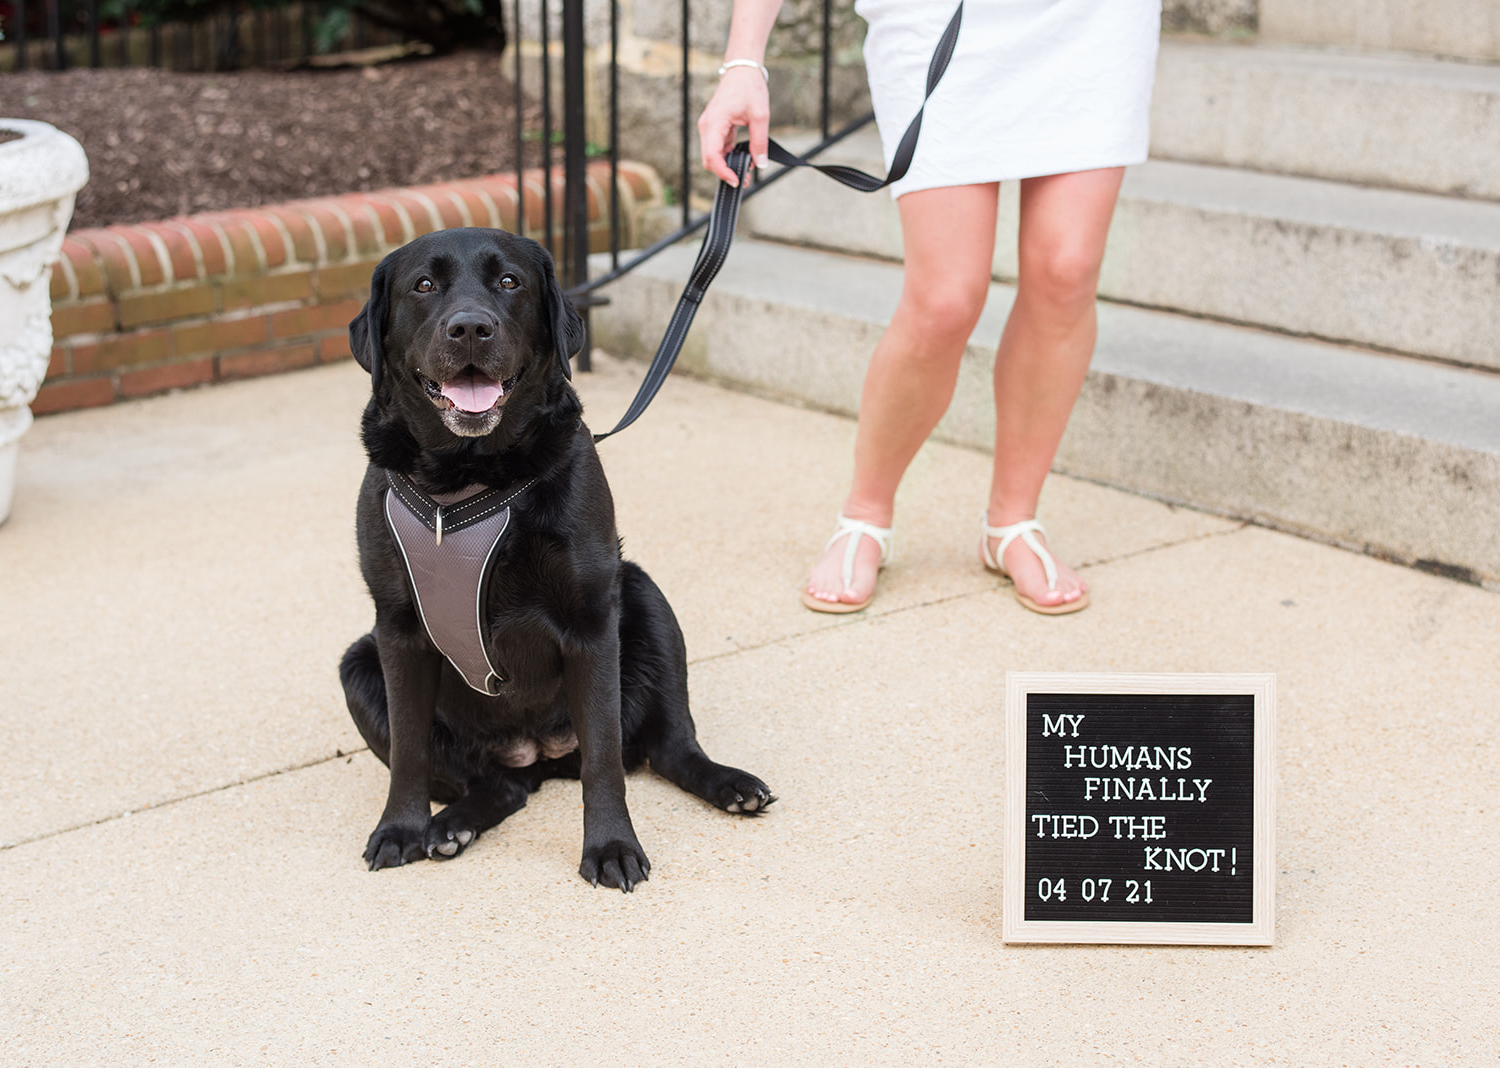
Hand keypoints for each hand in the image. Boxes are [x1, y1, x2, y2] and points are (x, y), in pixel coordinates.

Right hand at [697, 66, 772, 186]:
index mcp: (714, 122)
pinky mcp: (714, 127)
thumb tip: (760, 164)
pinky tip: (743, 158)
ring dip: (728, 165)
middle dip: (725, 172)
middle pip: (709, 159)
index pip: (712, 156)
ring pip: (713, 155)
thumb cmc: (749, 87)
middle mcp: (707, 126)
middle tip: (745, 180)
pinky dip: (729, 156)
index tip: (737, 181)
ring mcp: (709, 127)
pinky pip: (718, 147)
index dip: (723, 172)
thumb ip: (759, 142)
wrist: (742, 69)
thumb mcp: (760, 116)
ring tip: (747, 169)